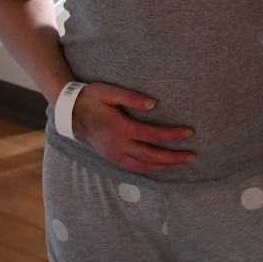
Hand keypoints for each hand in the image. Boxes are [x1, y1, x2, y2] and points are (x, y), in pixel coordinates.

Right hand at [73, 83, 194, 173]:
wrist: (71, 111)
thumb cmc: (92, 97)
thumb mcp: (110, 91)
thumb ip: (132, 97)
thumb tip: (154, 104)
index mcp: (120, 128)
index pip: (152, 135)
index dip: (172, 136)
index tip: (189, 133)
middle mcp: (117, 145)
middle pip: (151, 155)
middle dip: (173, 157)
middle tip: (192, 155)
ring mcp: (113, 154)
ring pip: (143, 166)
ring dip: (163, 166)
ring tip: (180, 163)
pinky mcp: (111, 157)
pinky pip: (133, 168)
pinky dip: (148, 169)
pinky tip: (159, 167)